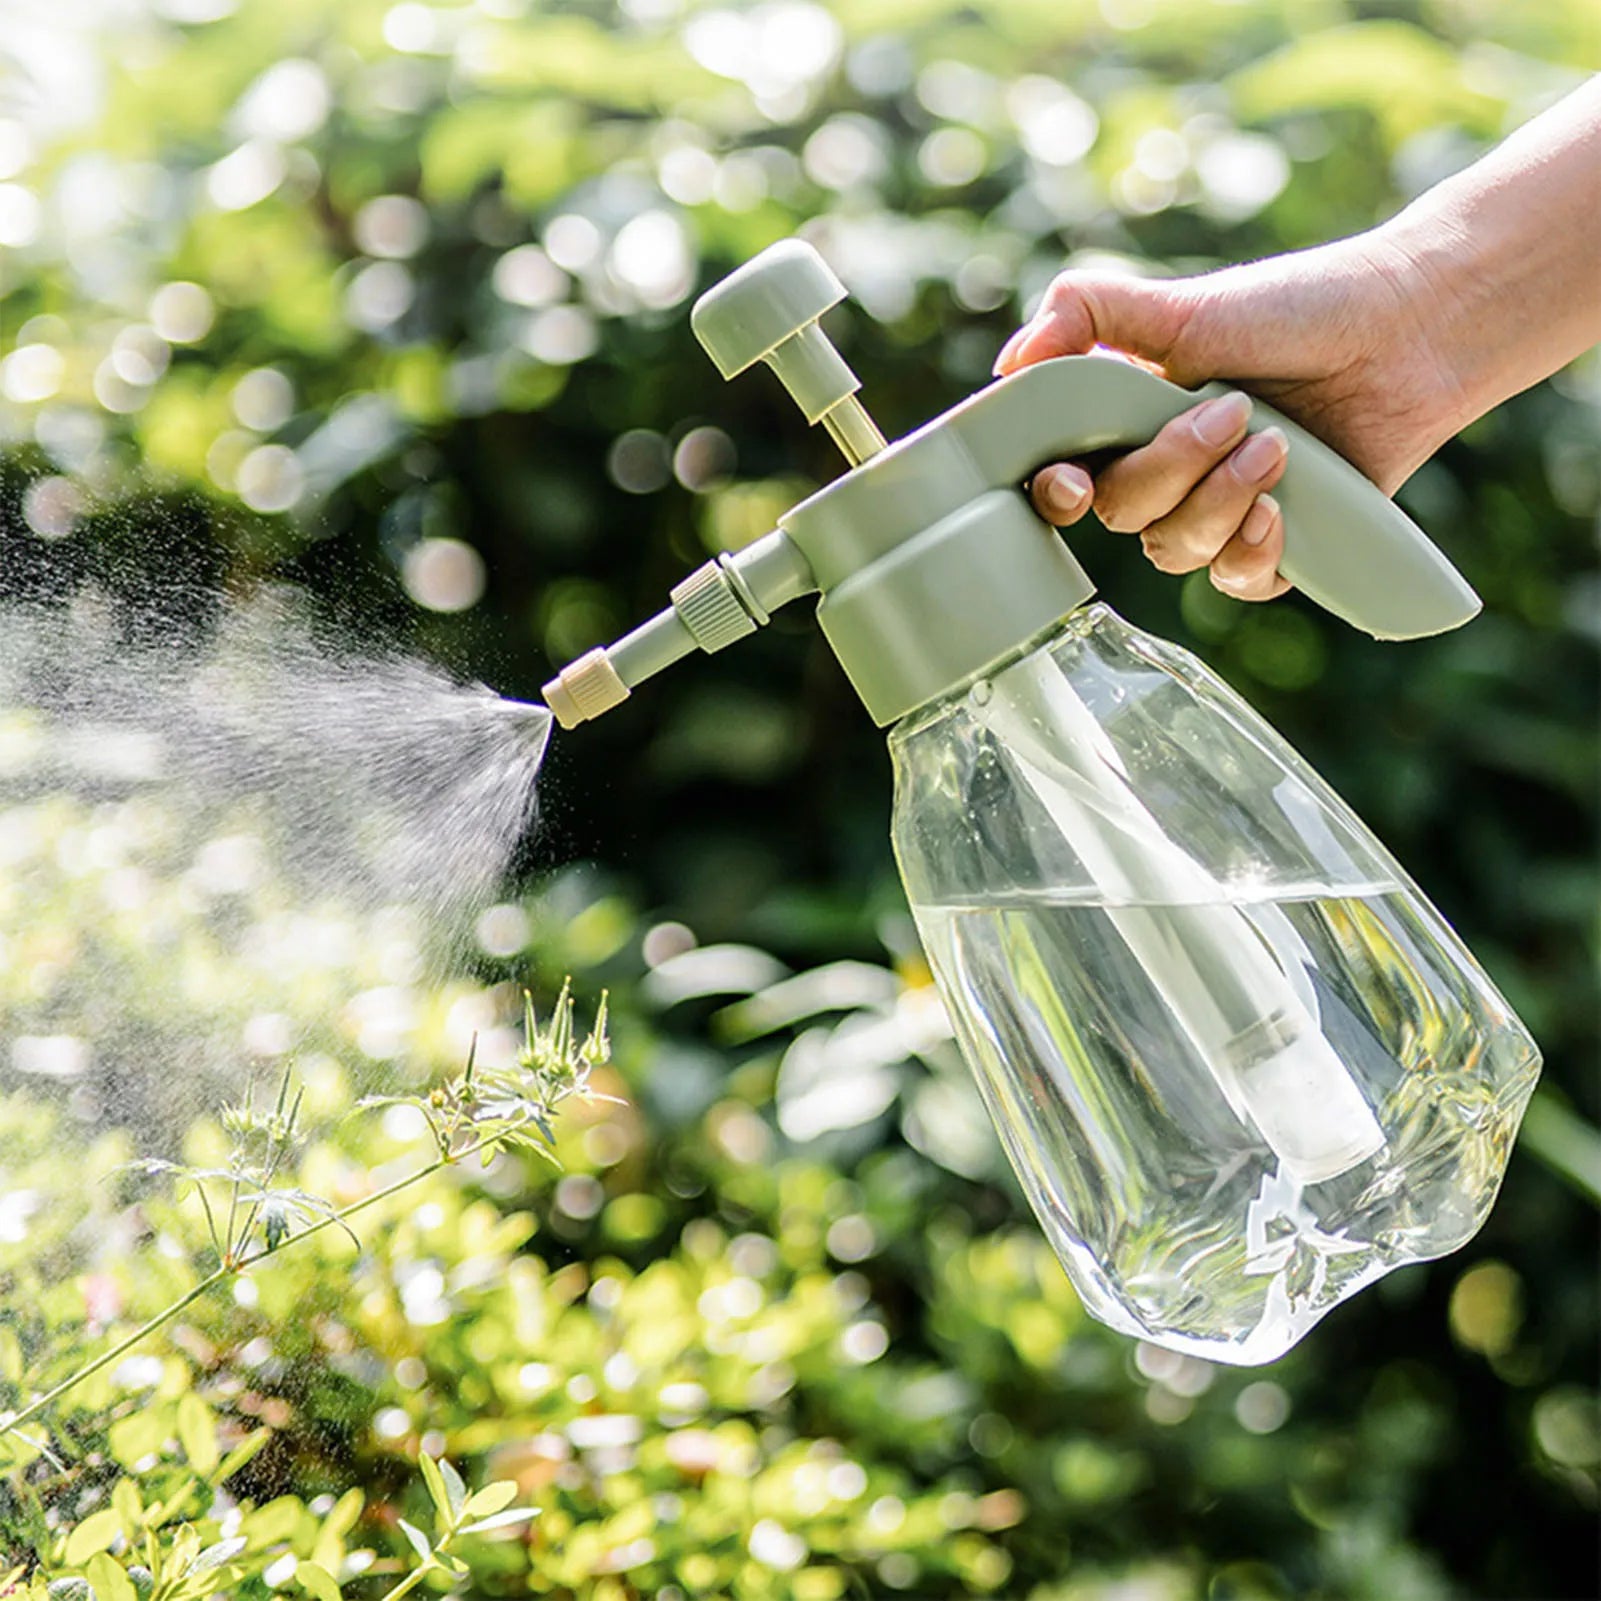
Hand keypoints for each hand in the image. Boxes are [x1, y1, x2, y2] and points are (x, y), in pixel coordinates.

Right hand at [995, 233, 1469, 600]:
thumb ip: (1089, 314)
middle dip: (1171, 470)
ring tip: (1278, 445)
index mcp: (1127, 421)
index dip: (1057, 492)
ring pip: (1174, 552)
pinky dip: (1253, 549)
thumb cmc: (1298, 308)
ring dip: (1222, 501)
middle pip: (1121, 515)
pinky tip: (1282, 509)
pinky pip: (1233, 582)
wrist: (1408, 330)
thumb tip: (1013, 363)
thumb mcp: (1183, 302)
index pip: (1063, 477)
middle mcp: (1164, 474)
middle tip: (1231, 413)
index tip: (1073, 483)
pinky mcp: (1273, 547)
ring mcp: (1216, 514)